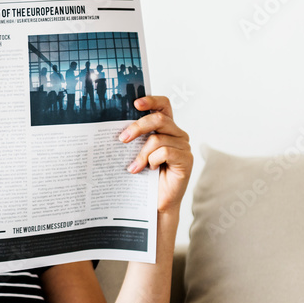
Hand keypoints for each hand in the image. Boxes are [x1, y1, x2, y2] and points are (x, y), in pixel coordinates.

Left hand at [119, 95, 192, 214]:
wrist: (156, 202)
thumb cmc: (146, 177)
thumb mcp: (138, 152)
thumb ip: (135, 138)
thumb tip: (117, 128)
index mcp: (166, 128)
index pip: (163, 105)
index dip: (151, 100)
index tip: (135, 103)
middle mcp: (177, 134)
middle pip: (158, 119)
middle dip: (137, 127)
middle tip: (122, 139)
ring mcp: (184, 146)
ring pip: (158, 139)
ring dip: (141, 154)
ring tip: (133, 168)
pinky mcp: (186, 160)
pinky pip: (165, 152)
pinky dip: (153, 160)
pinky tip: (150, 170)